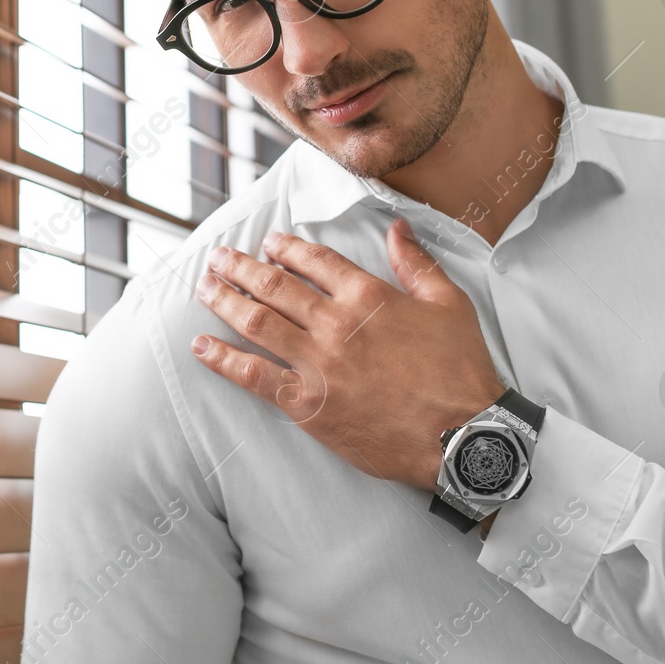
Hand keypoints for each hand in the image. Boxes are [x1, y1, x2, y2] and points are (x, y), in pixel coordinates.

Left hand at [191, 218, 506, 492]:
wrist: (463, 435)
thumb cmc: (461, 371)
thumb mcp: (450, 305)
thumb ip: (417, 263)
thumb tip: (396, 228)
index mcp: (368, 296)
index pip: (314, 260)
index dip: (286, 247)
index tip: (268, 242)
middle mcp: (335, 324)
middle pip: (274, 285)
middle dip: (241, 267)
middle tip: (218, 257)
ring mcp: (317, 363)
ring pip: (257, 322)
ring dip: (224, 300)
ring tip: (204, 286)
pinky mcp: (307, 403)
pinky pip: (254, 375)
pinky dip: (223, 359)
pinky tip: (201, 346)